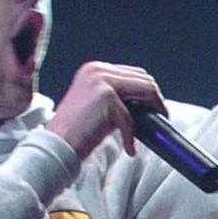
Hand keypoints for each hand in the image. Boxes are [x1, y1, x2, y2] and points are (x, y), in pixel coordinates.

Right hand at [44, 62, 165, 159]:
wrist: (57, 145)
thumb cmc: (76, 132)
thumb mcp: (98, 107)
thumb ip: (117, 98)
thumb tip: (145, 104)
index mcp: (94, 69)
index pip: (134, 73)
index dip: (149, 92)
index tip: (156, 110)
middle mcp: (97, 69)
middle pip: (144, 78)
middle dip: (155, 99)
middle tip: (160, 119)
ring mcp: (101, 80)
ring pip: (146, 89)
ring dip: (154, 110)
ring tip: (152, 130)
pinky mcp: (106, 95)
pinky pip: (131, 117)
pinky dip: (131, 135)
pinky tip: (129, 149)